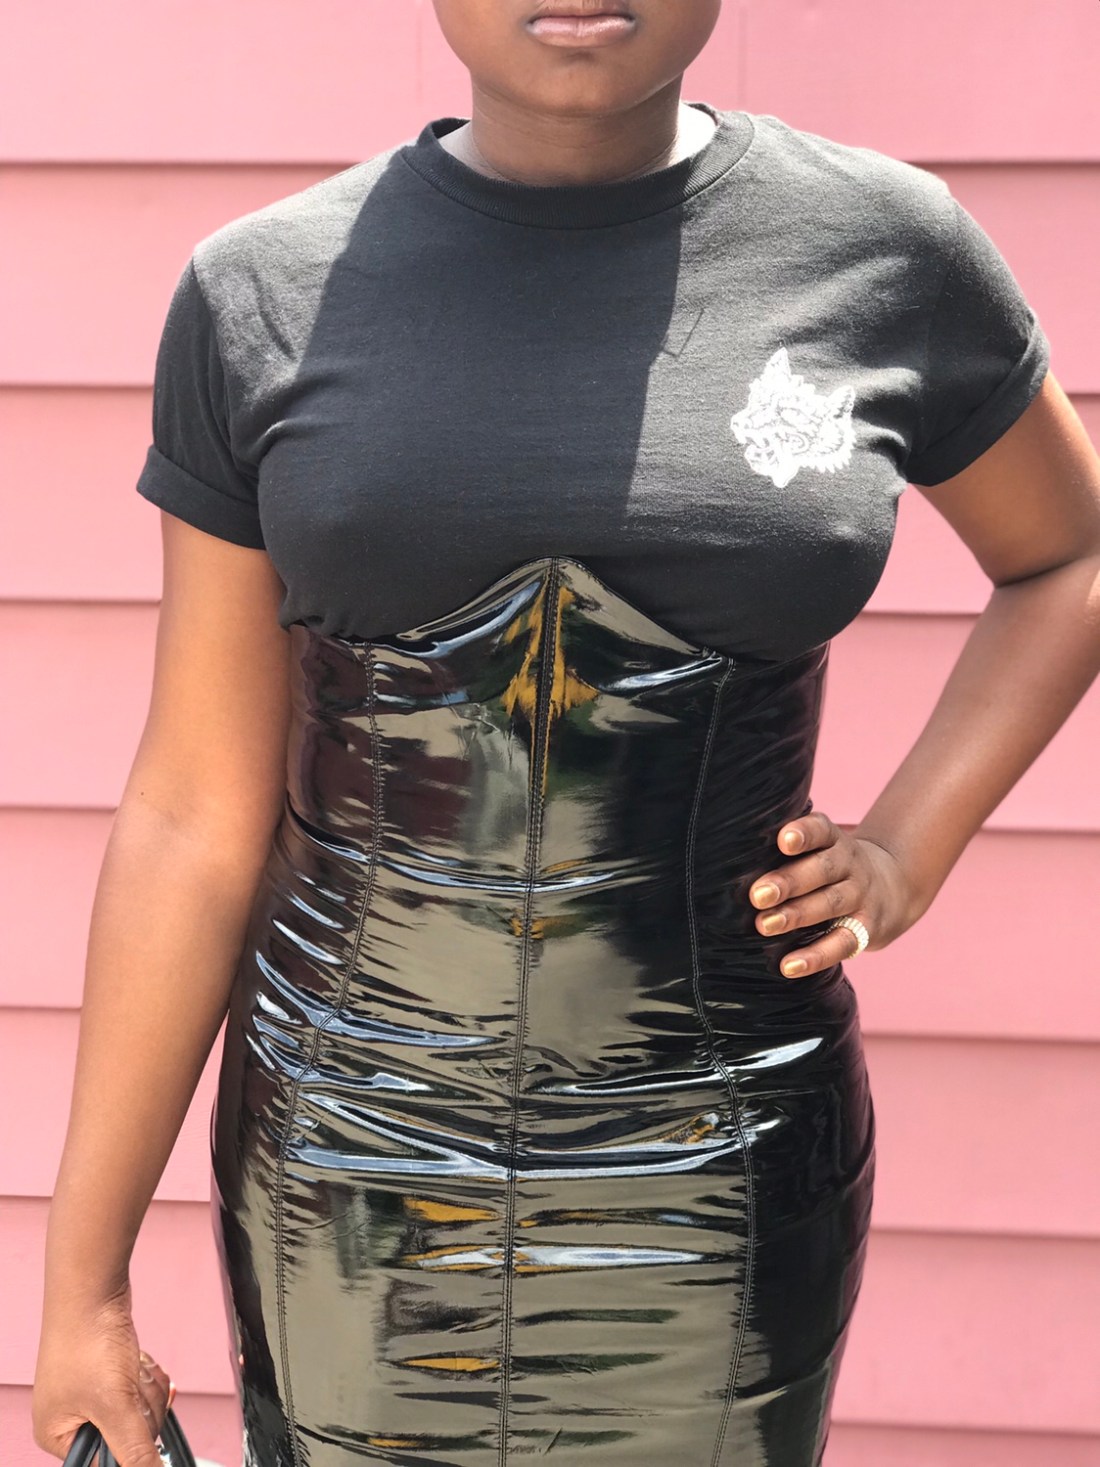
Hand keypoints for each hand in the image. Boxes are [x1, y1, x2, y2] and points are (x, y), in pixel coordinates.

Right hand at [33, 1280, 174, 1464]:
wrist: (93, 1288)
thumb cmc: (87, 1341)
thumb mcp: (114, 1405)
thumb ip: (134, 1450)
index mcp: (58, 1435)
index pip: (105, 1464)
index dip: (131, 1447)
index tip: (139, 1422)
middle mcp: (72, 1417)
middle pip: (128, 1438)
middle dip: (141, 1410)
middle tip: (132, 1388)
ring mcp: (92, 1393)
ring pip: (140, 1411)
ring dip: (145, 1388)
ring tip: (132, 1367)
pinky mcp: (110, 1372)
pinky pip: (140, 1387)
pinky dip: (145, 1373)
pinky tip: (138, 1358)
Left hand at [748, 811, 913, 977]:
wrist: (892, 888)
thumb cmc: (830, 867)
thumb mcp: (820, 849)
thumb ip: (785, 852)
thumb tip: (730, 865)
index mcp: (833, 840)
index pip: (821, 830)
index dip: (804, 833)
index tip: (783, 840)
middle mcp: (850, 864)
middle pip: (822, 869)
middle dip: (789, 882)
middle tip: (757, 895)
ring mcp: (861, 896)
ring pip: (831, 904)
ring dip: (796, 915)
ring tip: (764, 926)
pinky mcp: (867, 929)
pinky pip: (842, 943)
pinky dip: (815, 956)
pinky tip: (788, 965)